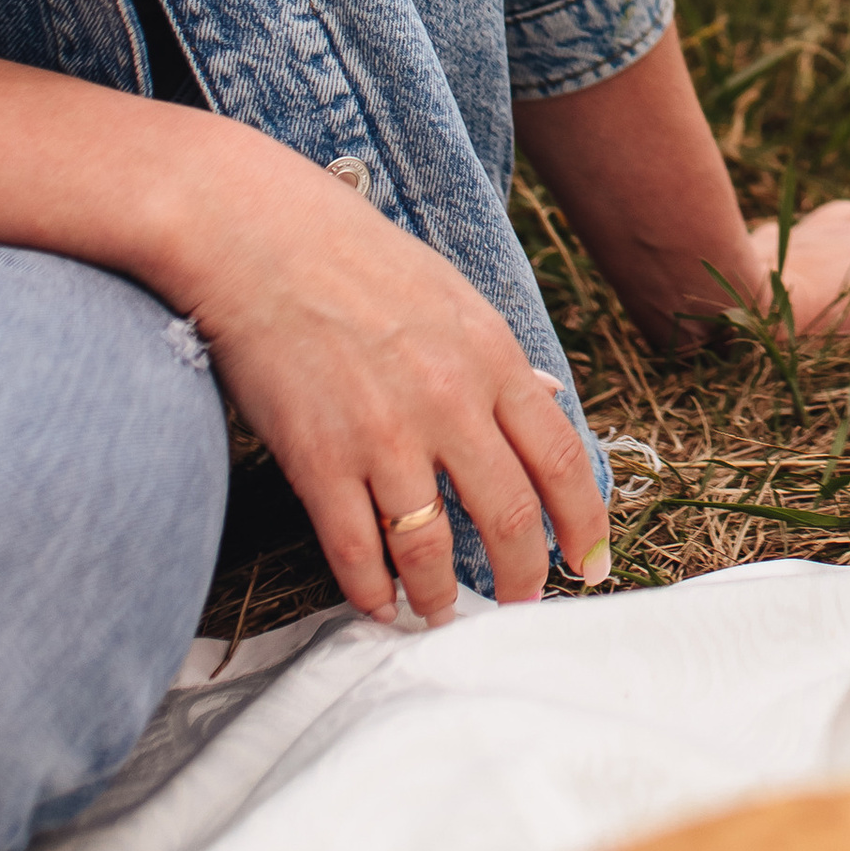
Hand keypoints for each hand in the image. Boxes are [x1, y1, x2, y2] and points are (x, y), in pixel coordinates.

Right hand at [186, 148, 610, 628]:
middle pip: (509, 516)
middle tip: (520, 604)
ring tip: (438, 613)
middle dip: (523, 577)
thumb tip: (550, 399)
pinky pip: (356, 549)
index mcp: (493, 358)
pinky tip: (377, 602)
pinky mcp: (319, 458)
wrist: (259, 237)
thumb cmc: (357, 259)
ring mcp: (384, 435)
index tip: (590, 563)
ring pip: (433, 548)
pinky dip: (371, 590)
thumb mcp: (454, 297)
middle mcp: (450, 402)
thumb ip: (502, 359)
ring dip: (440, 596)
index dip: (584, 523)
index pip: (562, 458)